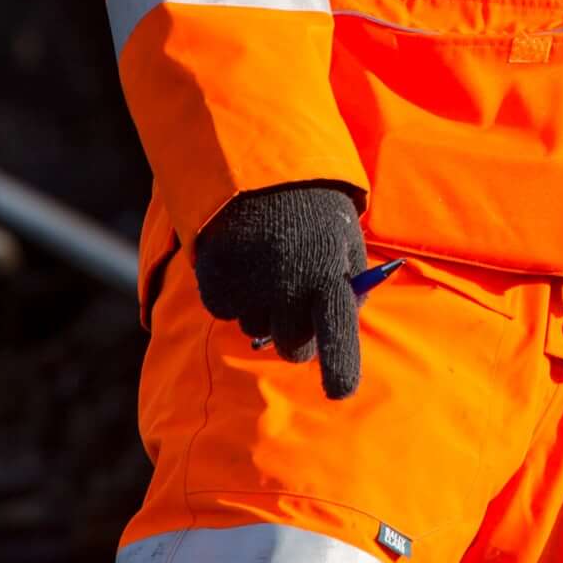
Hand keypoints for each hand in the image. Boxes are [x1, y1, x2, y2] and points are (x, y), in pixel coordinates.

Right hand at [192, 181, 369, 399]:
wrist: (257, 169)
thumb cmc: (313, 208)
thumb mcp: (344, 236)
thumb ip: (348, 281)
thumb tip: (343, 326)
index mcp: (327, 272)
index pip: (337, 330)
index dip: (341, 366)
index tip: (341, 392)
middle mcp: (287, 285)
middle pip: (292, 346)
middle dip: (297, 335)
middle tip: (299, 301)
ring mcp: (248, 287)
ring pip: (258, 331)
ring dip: (265, 312)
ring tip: (271, 267)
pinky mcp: (214, 284)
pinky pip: (228, 311)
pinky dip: (236, 295)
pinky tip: (245, 262)